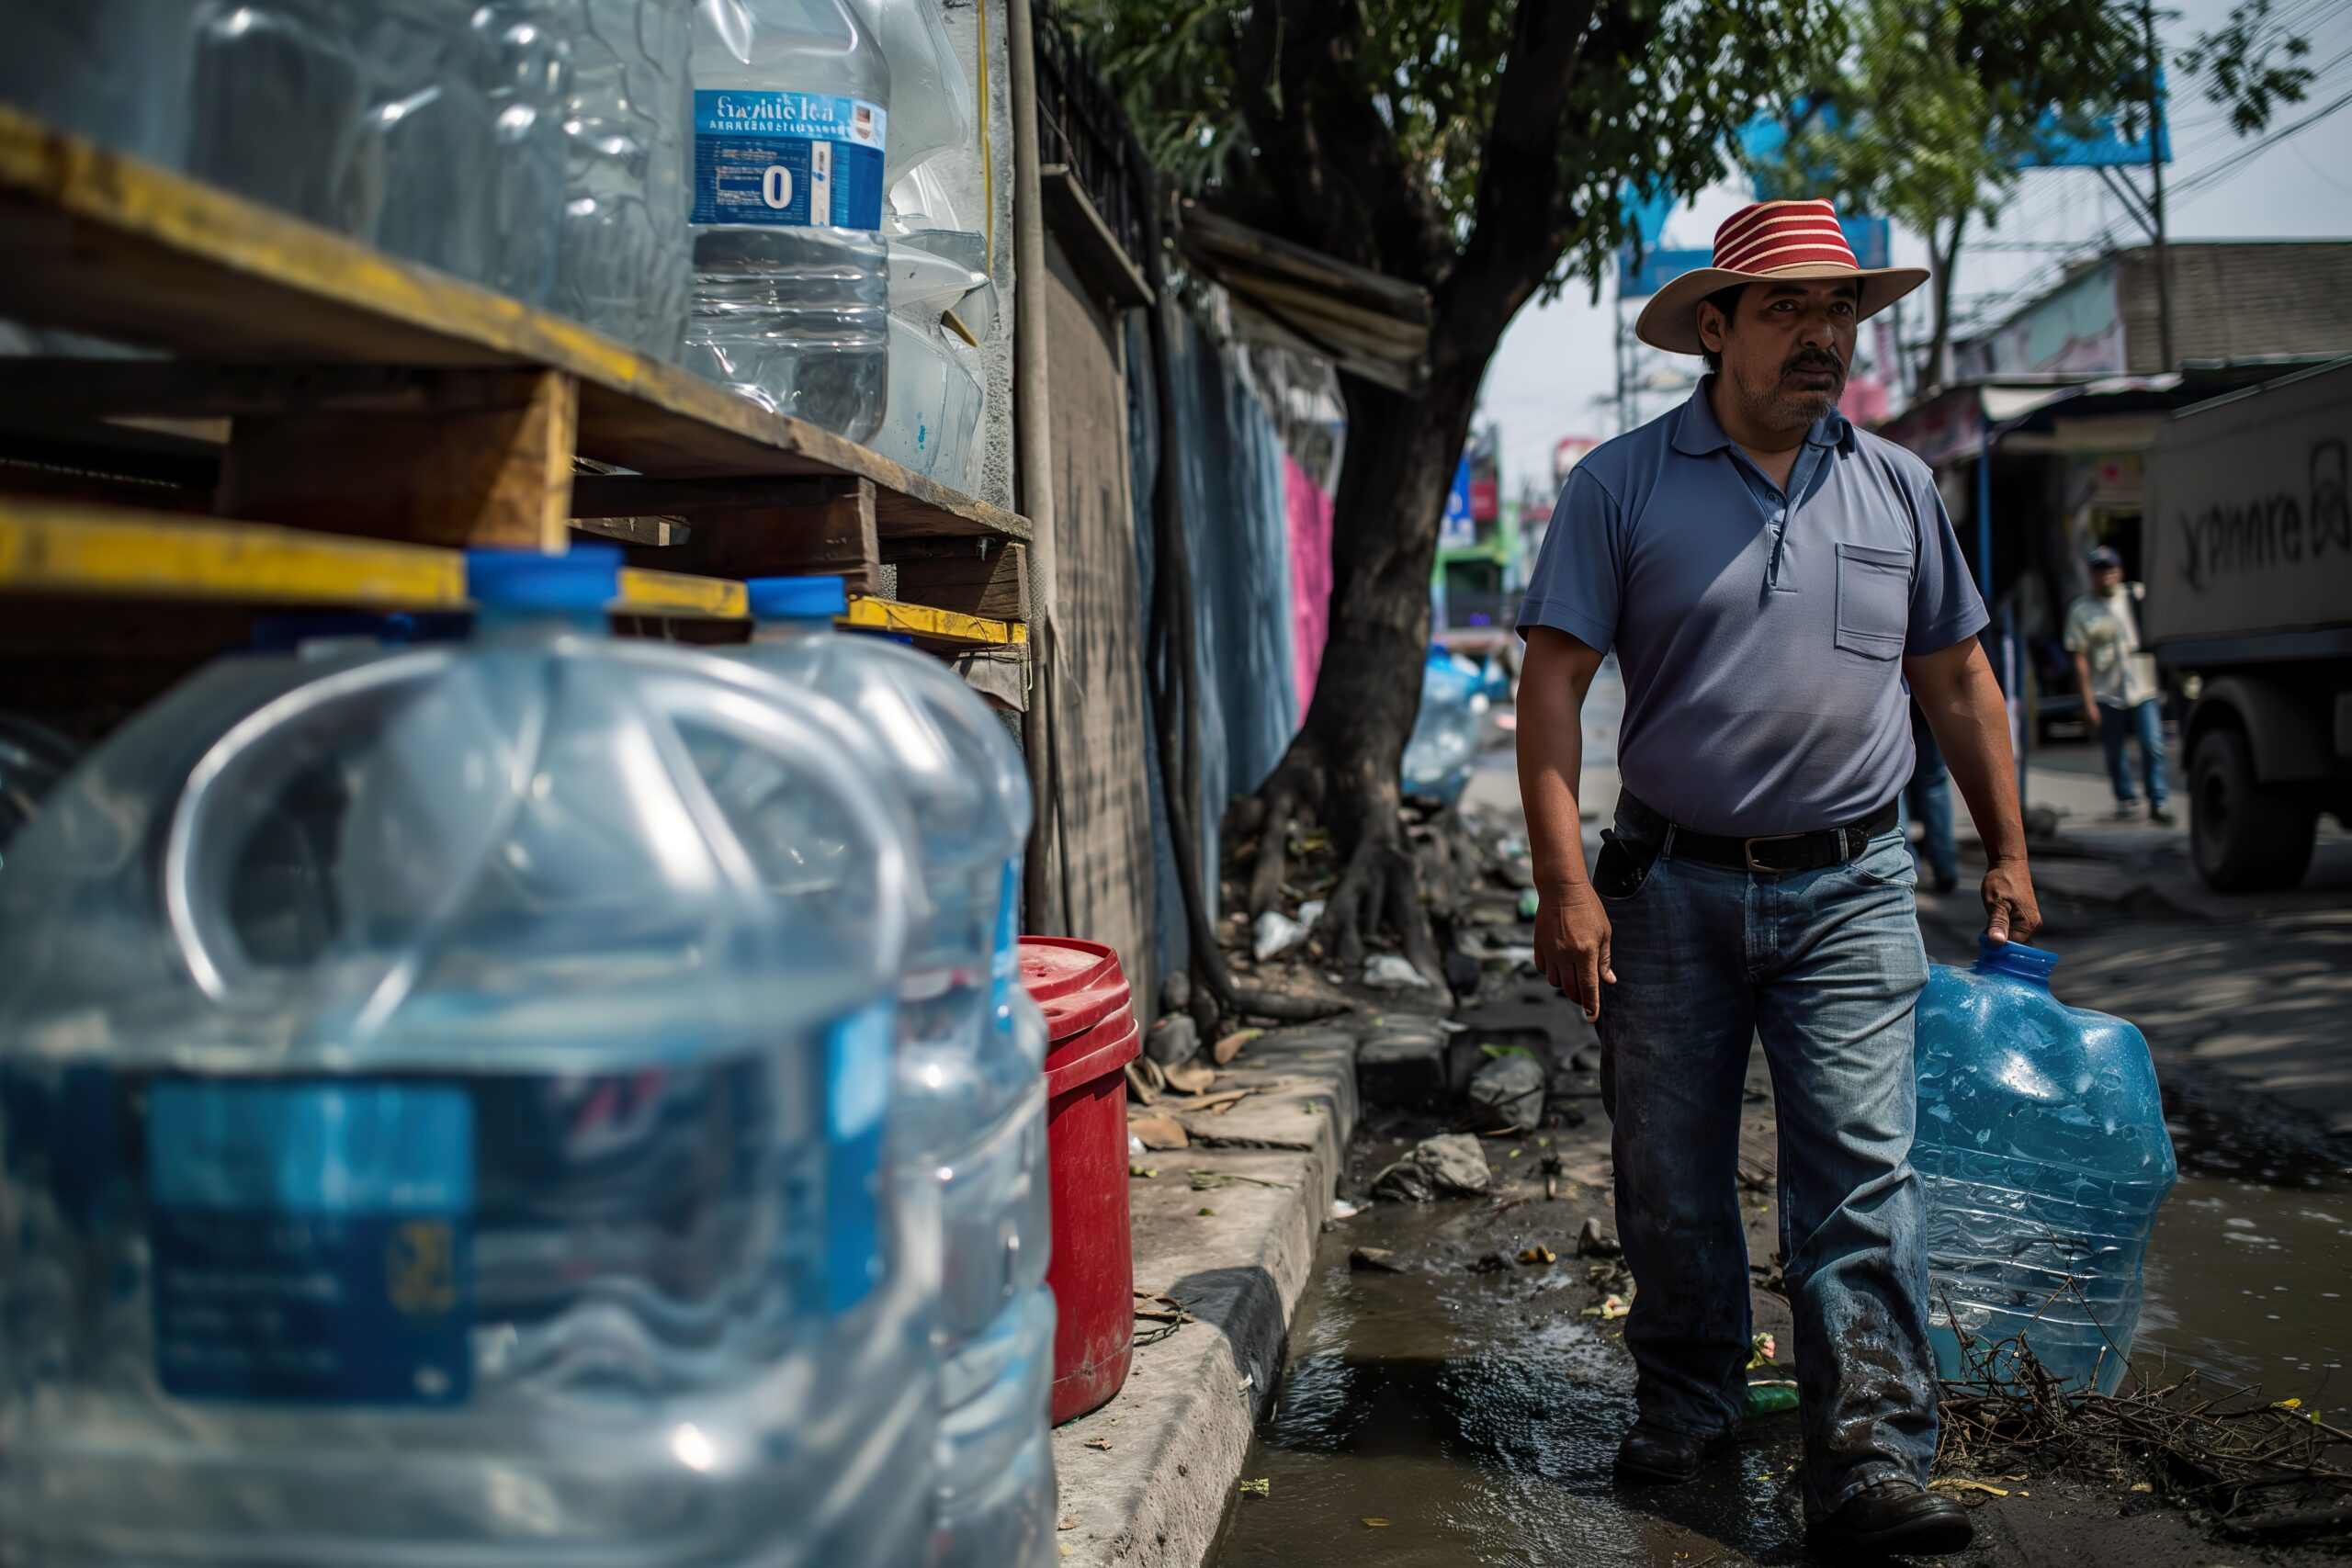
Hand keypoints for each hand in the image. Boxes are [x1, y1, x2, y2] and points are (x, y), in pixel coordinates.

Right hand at [1535, 882, 1614, 1021]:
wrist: (1561, 889)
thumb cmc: (1588, 908)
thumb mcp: (1604, 932)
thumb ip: (1605, 959)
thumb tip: (1608, 980)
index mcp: (1586, 951)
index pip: (1589, 987)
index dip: (1591, 1004)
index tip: (1592, 1017)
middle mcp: (1566, 954)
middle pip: (1571, 988)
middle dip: (1579, 997)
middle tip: (1585, 998)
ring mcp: (1550, 951)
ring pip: (1556, 981)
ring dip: (1566, 985)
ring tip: (1573, 977)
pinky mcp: (1539, 946)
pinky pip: (1544, 969)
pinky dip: (1553, 973)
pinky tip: (1560, 966)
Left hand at [1981, 859, 2040, 945]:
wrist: (2008, 864)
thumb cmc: (2002, 881)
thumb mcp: (1995, 903)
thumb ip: (1997, 923)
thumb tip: (1998, 942)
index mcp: (2029, 925)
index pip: (2013, 948)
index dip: (1997, 950)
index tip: (1982, 949)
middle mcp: (2033, 926)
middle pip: (2013, 945)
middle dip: (1998, 945)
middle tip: (1981, 941)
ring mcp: (2029, 921)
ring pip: (2011, 938)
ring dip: (1998, 938)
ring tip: (1985, 934)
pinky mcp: (2023, 917)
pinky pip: (2012, 931)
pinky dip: (2001, 932)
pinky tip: (1990, 928)